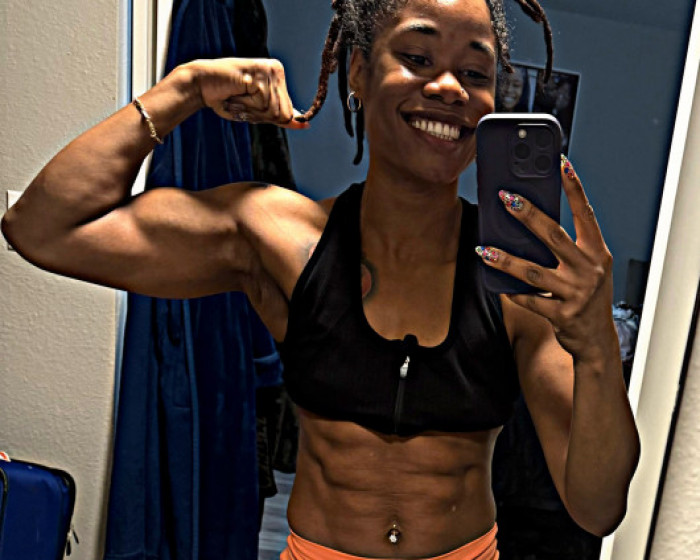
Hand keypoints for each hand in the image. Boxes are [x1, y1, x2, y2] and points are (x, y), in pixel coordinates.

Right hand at [183, 58, 308, 129]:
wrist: (203, 85)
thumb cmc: (228, 98)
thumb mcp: (259, 112)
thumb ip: (282, 118)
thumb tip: (306, 125)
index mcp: (279, 77)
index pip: (287, 113)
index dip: (267, 116)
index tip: (250, 103)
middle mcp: (277, 70)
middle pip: (283, 113)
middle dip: (260, 115)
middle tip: (242, 100)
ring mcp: (269, 70)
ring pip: (273, 110)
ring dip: (252, 109)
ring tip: (239, 95)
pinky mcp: (259, 74)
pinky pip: (262, 103)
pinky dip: (246, 104)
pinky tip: (237, 91)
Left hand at [476, 156, 615, 361]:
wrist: (597, 339)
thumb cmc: (587, 295)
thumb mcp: (587, 267)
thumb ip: (567, 247)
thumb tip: (528, 221)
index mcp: (597, 252)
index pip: (586, 213)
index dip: (574, 188)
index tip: (560, 163)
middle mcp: (590, 269)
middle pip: (554, 236)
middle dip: (528, 215)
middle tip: (505, 198)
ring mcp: (577, 293)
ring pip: (533, 271)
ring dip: (505, 260)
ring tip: (483, 250)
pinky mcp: (563, 314)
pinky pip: (530, 300)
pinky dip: (512, 293)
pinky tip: (498, 285)